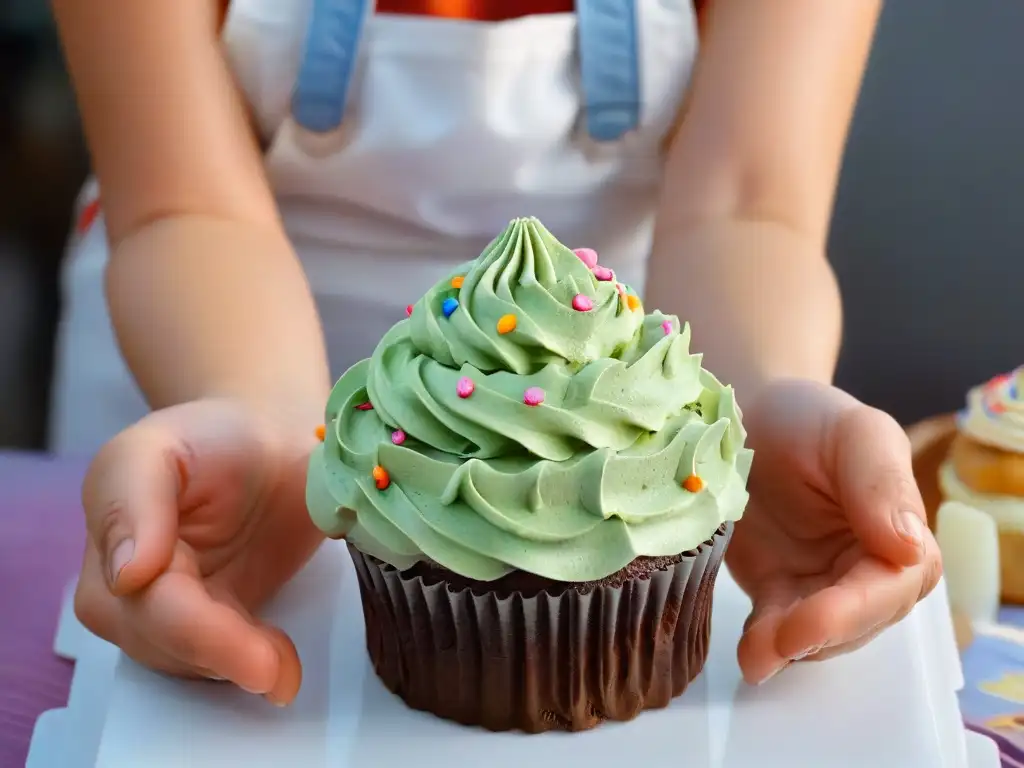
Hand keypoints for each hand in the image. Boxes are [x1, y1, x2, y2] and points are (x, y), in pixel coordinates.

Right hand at [73, 399, 323, 704]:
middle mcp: (118, 575)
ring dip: (233, 668)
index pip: (149, 596)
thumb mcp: (168, 445)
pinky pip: (208, 660)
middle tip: (282, 671)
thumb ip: (137, 501)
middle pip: (161, 639)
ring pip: (182, 660)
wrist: (263, 444)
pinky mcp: (196, 621)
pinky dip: (243, 666)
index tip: (251, 656)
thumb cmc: (218, 436)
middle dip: (222, 656)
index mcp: (113, 519)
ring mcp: (154, 604)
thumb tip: (128, 575)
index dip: (200, 631)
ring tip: (285, 666)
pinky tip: (279, 662)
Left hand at [727, 379, 942, 683]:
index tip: (815, 620)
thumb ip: (881, 483)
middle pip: (857, 621)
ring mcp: (819, 583)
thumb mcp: (854, 433)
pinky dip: (763, 645)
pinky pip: (774, 628)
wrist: (747, 416)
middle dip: (820, 637)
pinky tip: (749, 655)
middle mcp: (866, 568)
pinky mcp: (776, 590)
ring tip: (757, 656)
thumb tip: (910, 548)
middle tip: (777, 642)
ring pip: (817, 636)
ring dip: (789, 649)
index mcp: (900, 532)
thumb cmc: (808, 419)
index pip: (891, 586)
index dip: (855, 609)